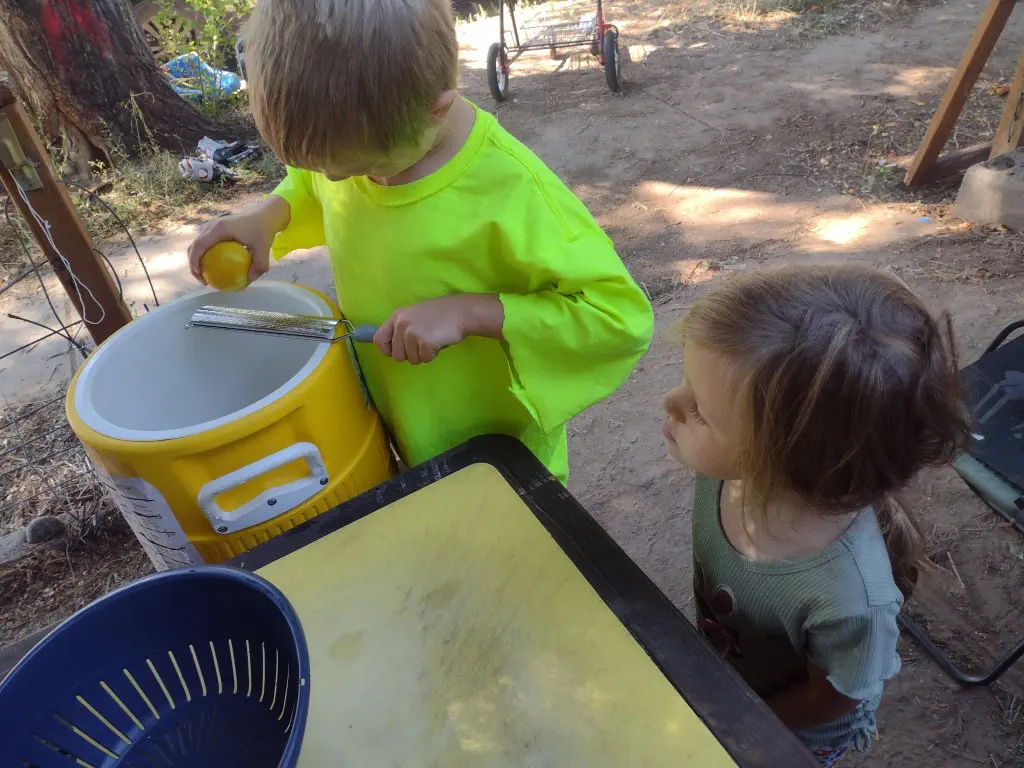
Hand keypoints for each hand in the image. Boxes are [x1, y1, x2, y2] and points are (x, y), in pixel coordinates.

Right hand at [187, 195, 290, 283]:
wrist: (266, 213)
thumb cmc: (264, 229)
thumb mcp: (264, 248)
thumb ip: (259, 265)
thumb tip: (249, 280)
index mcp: (219, 228)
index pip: (199, 245)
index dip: (194, 261)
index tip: (200, 275)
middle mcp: (213, 225)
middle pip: (194, 245)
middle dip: (193, 264)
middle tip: (203, 280)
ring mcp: (214, 226)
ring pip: (199, 244)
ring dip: (198, 259)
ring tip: (207, 275)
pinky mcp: (218, 228)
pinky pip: (207, 243)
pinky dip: (206, 255)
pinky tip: (216, 266)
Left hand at [374, 294, 503, 364]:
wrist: (461, 311)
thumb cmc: (440, 313)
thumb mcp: (414, 314)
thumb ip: (401, 327)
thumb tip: (392, 348)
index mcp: (397, 316)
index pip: (379, 339)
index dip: (387, 350)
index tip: (396, 351)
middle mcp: (401, 324)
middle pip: (397, 355)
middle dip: (410, 354)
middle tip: (422, 343)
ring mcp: (413, 333)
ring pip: (411, 359)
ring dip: (422, 354)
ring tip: (432, 339)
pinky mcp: (425, 343)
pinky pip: (425, 359)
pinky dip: (433, 354)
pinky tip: (439, 342)